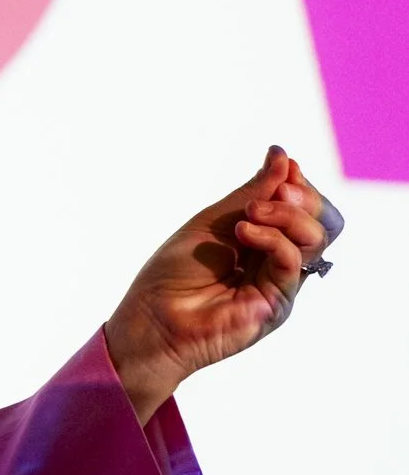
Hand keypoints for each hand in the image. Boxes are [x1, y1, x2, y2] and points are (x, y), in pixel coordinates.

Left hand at [105, 146, 342, 423]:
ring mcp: (281, 284)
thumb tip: (283, 155)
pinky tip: (243, 232)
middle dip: (304, 197)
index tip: (285, 166)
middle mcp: (278, 261)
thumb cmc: (174, 274)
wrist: (151, 318)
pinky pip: (292, 262)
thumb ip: (253, 193)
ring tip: (250, 214)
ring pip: (316, 238)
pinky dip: (272, 239)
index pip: (305, 206)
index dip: (300, 184)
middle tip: (277, 190)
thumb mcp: (215, 221)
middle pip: (323, 221)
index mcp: (265, 239)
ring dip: (287, 215)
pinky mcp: (277, 305)